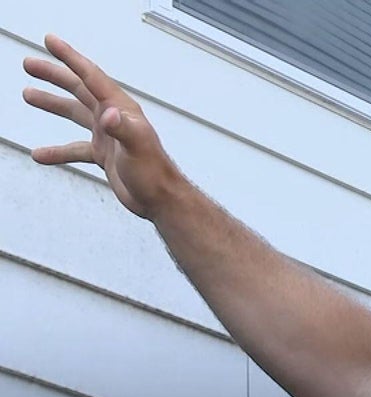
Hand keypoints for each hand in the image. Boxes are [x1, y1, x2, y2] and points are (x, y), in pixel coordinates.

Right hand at [21, 34, 183, 219]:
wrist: (161, 199)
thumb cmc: (155, 172)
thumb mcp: (138, 147)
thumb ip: (123, 129)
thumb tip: (107, 115)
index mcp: (120, 109)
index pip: (91, 76)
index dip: (70, 58)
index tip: (50, 42)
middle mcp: (113, 118)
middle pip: (79, 89)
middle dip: (55, 75)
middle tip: (29, 65)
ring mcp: (108, 136)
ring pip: (75, 113)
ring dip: (52, 103)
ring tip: (28, 94)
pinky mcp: (104, 155)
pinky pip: (75, 148)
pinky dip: (57, 150)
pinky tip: (40, 154)